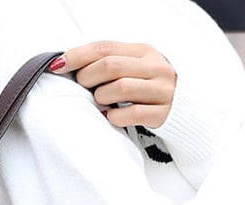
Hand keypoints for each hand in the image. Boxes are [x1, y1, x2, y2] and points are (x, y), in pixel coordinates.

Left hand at [49, 42, 176, 128]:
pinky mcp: (163, 114)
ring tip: (100, 101)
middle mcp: (155, 67)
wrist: (186, 111)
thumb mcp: (136, 67)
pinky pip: (133, 114)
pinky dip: (115, 116)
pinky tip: (110, 116)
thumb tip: (71, 64)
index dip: (78, 55)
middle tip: (83, 87)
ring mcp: (161, 91)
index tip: (58, 65)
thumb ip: (111, 62)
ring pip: (121, 88)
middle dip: (88, 77)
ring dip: (101, 97)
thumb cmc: (149, 88)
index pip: (105, 48)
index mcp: (144, 51)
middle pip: (111, 66)